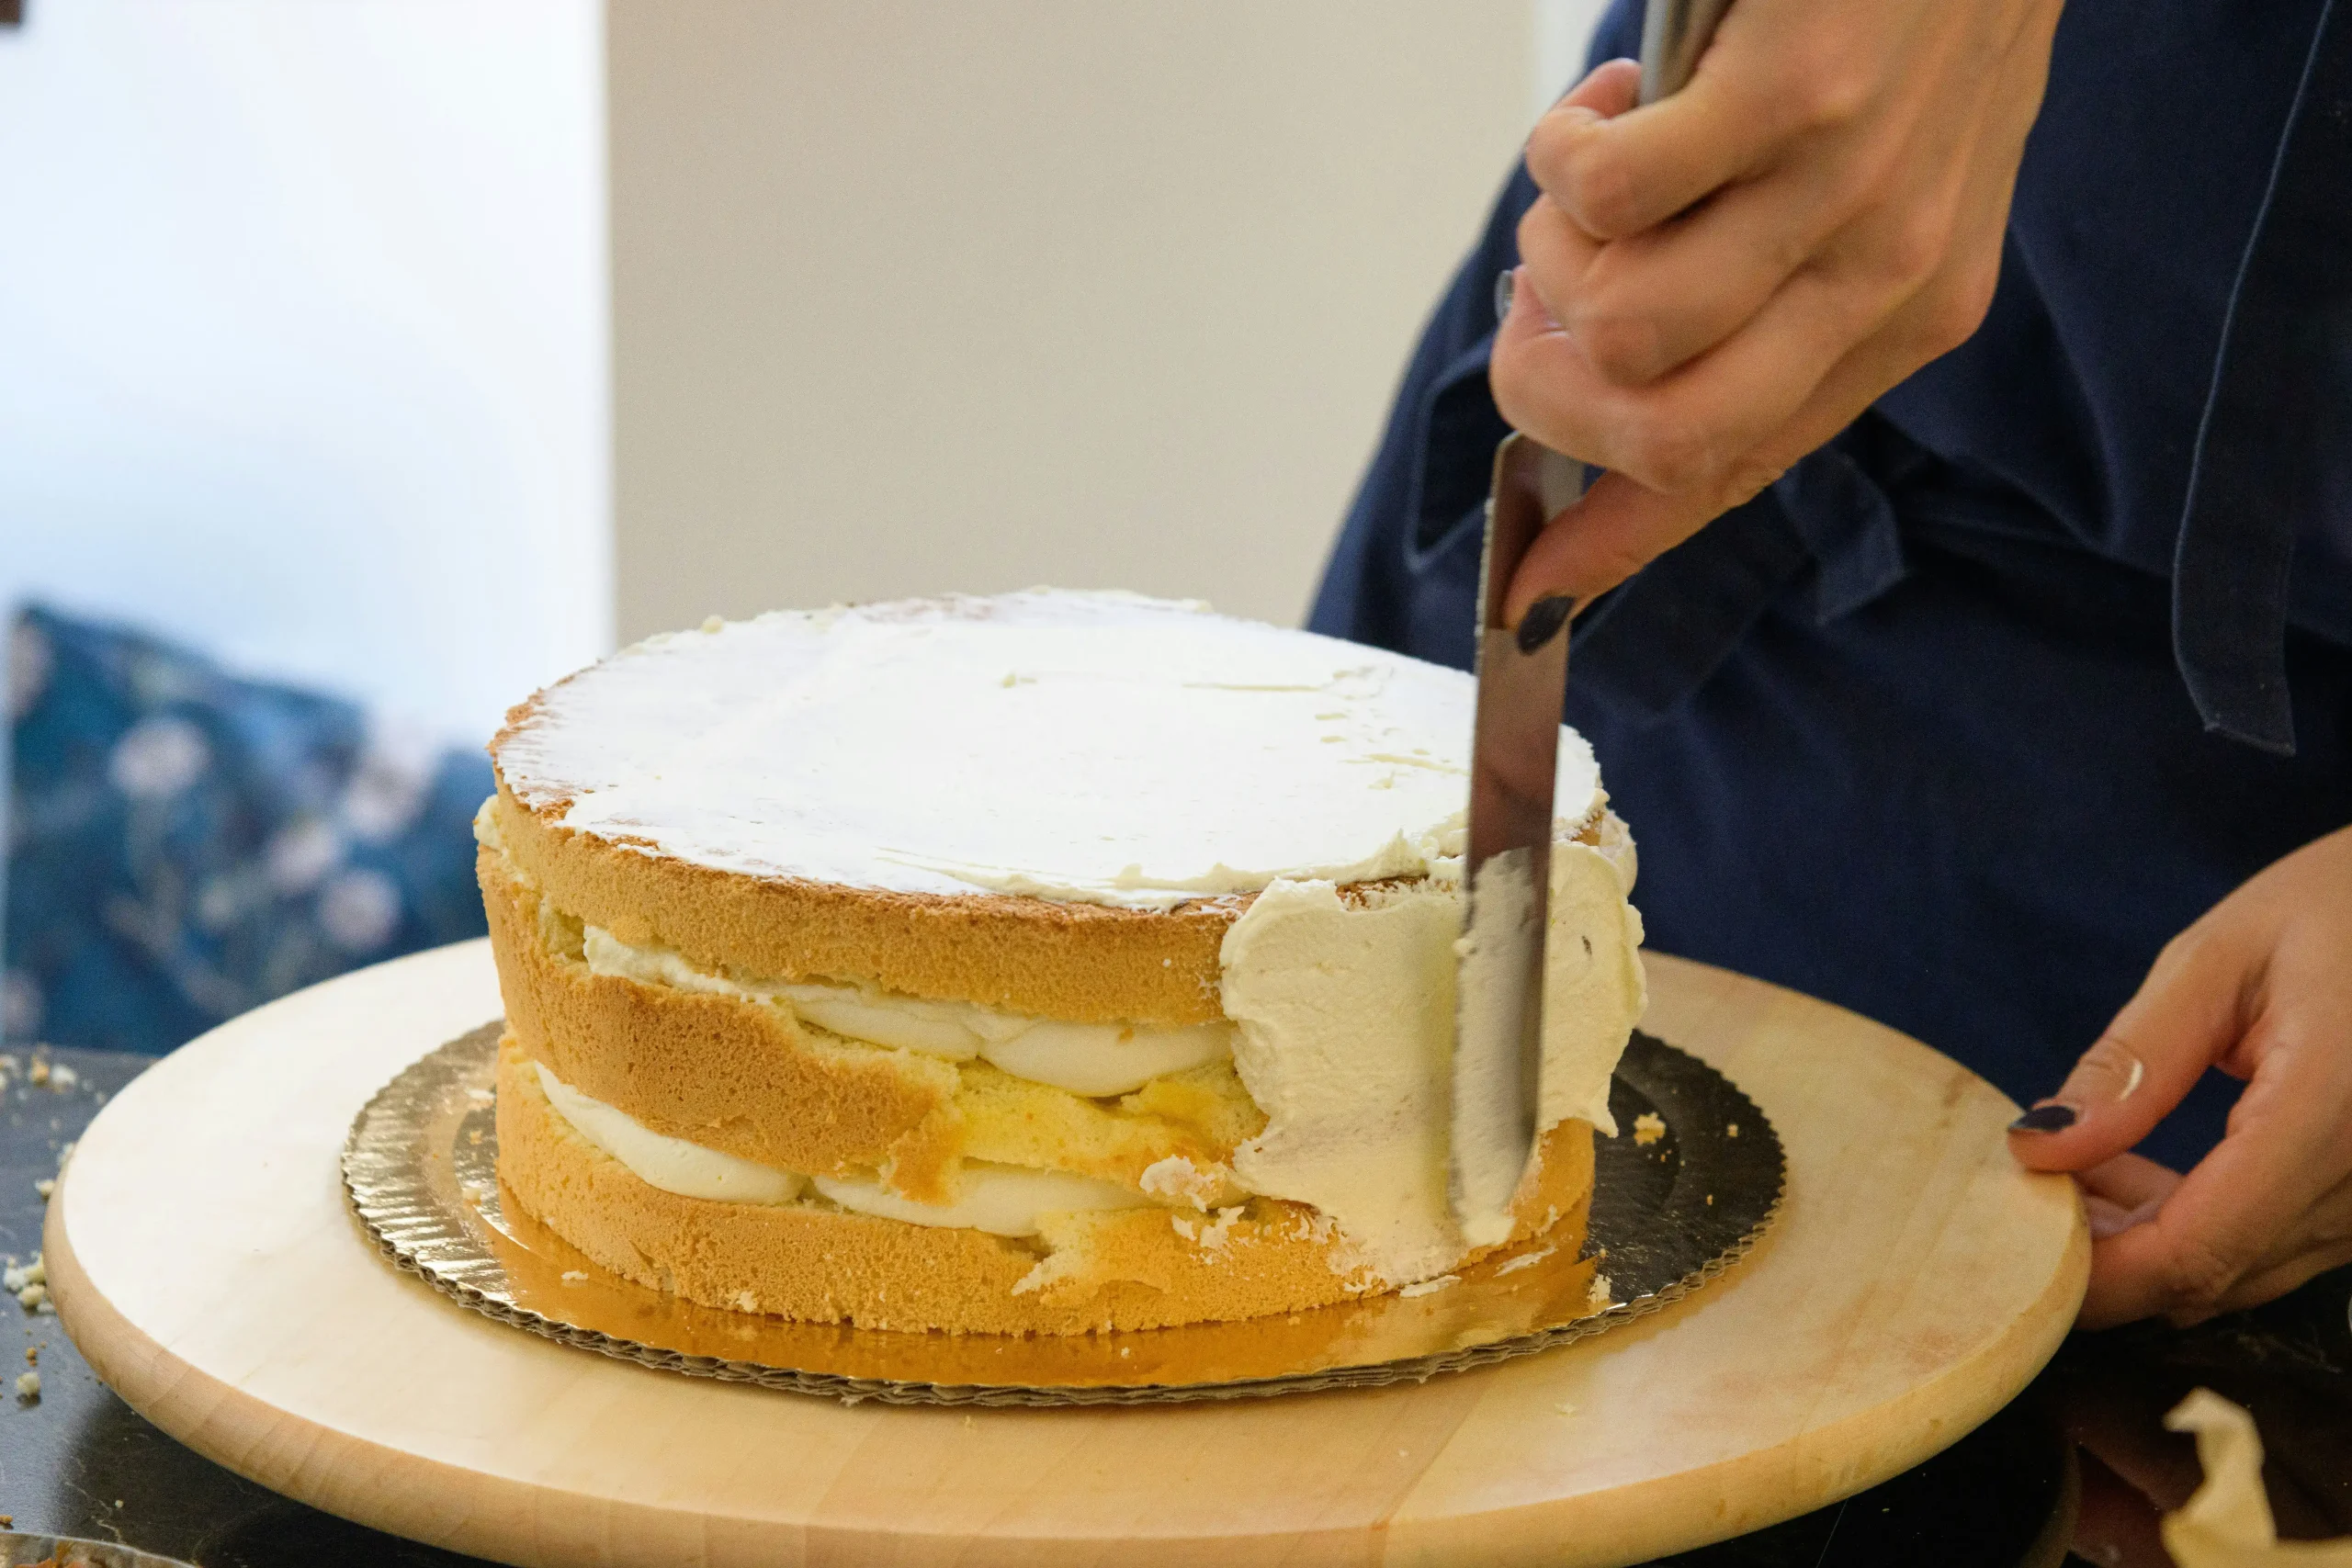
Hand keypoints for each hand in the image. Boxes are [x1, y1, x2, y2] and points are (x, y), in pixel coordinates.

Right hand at [1489, 0, 2064, 619]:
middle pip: (1663, 435)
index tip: (1528, 581)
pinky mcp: (1791, 94)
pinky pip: (1607, 193)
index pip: (1736, 473)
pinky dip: (1561, 158)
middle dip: (1547, 395)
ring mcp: (1843, 190)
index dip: (1613, 542)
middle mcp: (1885, 277)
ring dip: (1554, 257)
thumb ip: (1775, 301)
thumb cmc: (1916, 28)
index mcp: (1905, 320)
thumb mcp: (1885, 192)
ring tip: (1587, 179)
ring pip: (1623, 324)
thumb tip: (1621, 383)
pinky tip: (1604, 103)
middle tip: (1534, 308)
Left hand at [2009, 826, 2351, 1327]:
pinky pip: (2269, 1244)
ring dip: (2141, 1240)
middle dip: (2103, 1254)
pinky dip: (2190, 1224)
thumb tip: (2039, 1146)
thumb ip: (2133, 1062)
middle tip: (2021, 1185)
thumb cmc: (2338, 907)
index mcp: (2330, 1109)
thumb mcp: (2217, 959)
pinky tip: (2128, 1169)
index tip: (2012, 1247)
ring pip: (2238, 1271)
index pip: (2200, 1247)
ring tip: (2069, 1163)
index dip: (2098, 1275)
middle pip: (2213, 1275)